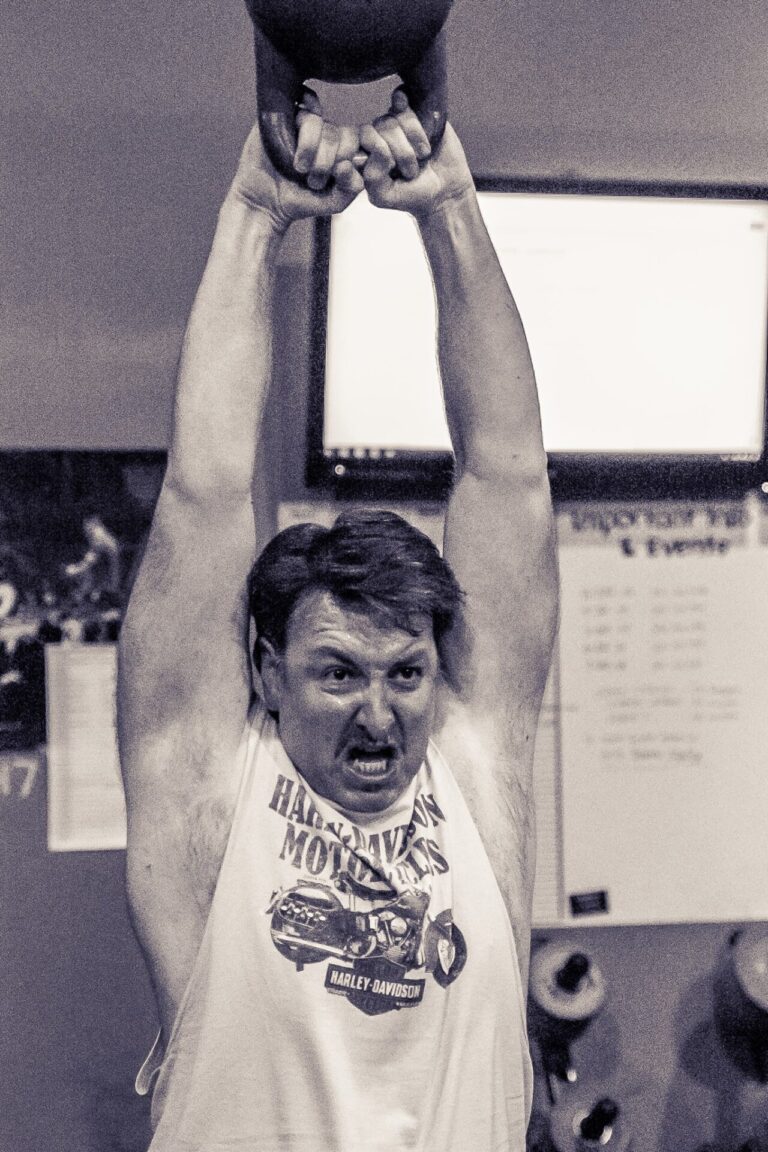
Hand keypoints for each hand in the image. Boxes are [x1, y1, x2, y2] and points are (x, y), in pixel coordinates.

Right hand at [228, 90, 362, 230]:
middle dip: (328, 160)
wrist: (267, 202)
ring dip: (310, 149)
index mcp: (345, 150)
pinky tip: (294, 132)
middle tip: (313, 180)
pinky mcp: (287, 114)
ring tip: (299, 169)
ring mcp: (308, 123)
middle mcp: (329, 133)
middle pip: (342, 133)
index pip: (363, 139)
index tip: (338, 174)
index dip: (352, 154)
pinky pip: (305, 99)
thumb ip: (351, 186)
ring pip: (319, 122)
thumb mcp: (334, 202)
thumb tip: (346, 164)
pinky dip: (306, 108)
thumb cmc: (302, 201)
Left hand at [359, 90, 474, 217]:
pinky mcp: (415, 110)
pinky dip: (416, 119)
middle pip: (381, 126)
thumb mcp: (385, 196)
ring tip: (423, 156)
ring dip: (413, 138)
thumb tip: (378, 148)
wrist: (446, 189)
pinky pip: (404, 99)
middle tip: (412, 170)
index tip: (395, 171)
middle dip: (401, 151)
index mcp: (366, 152)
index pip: (362, 138)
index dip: (381, 152)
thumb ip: (372, 178)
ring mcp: (396, 121)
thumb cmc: (412, 195)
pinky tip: (426, 132)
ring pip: (394, 114)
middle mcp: (378, 134)